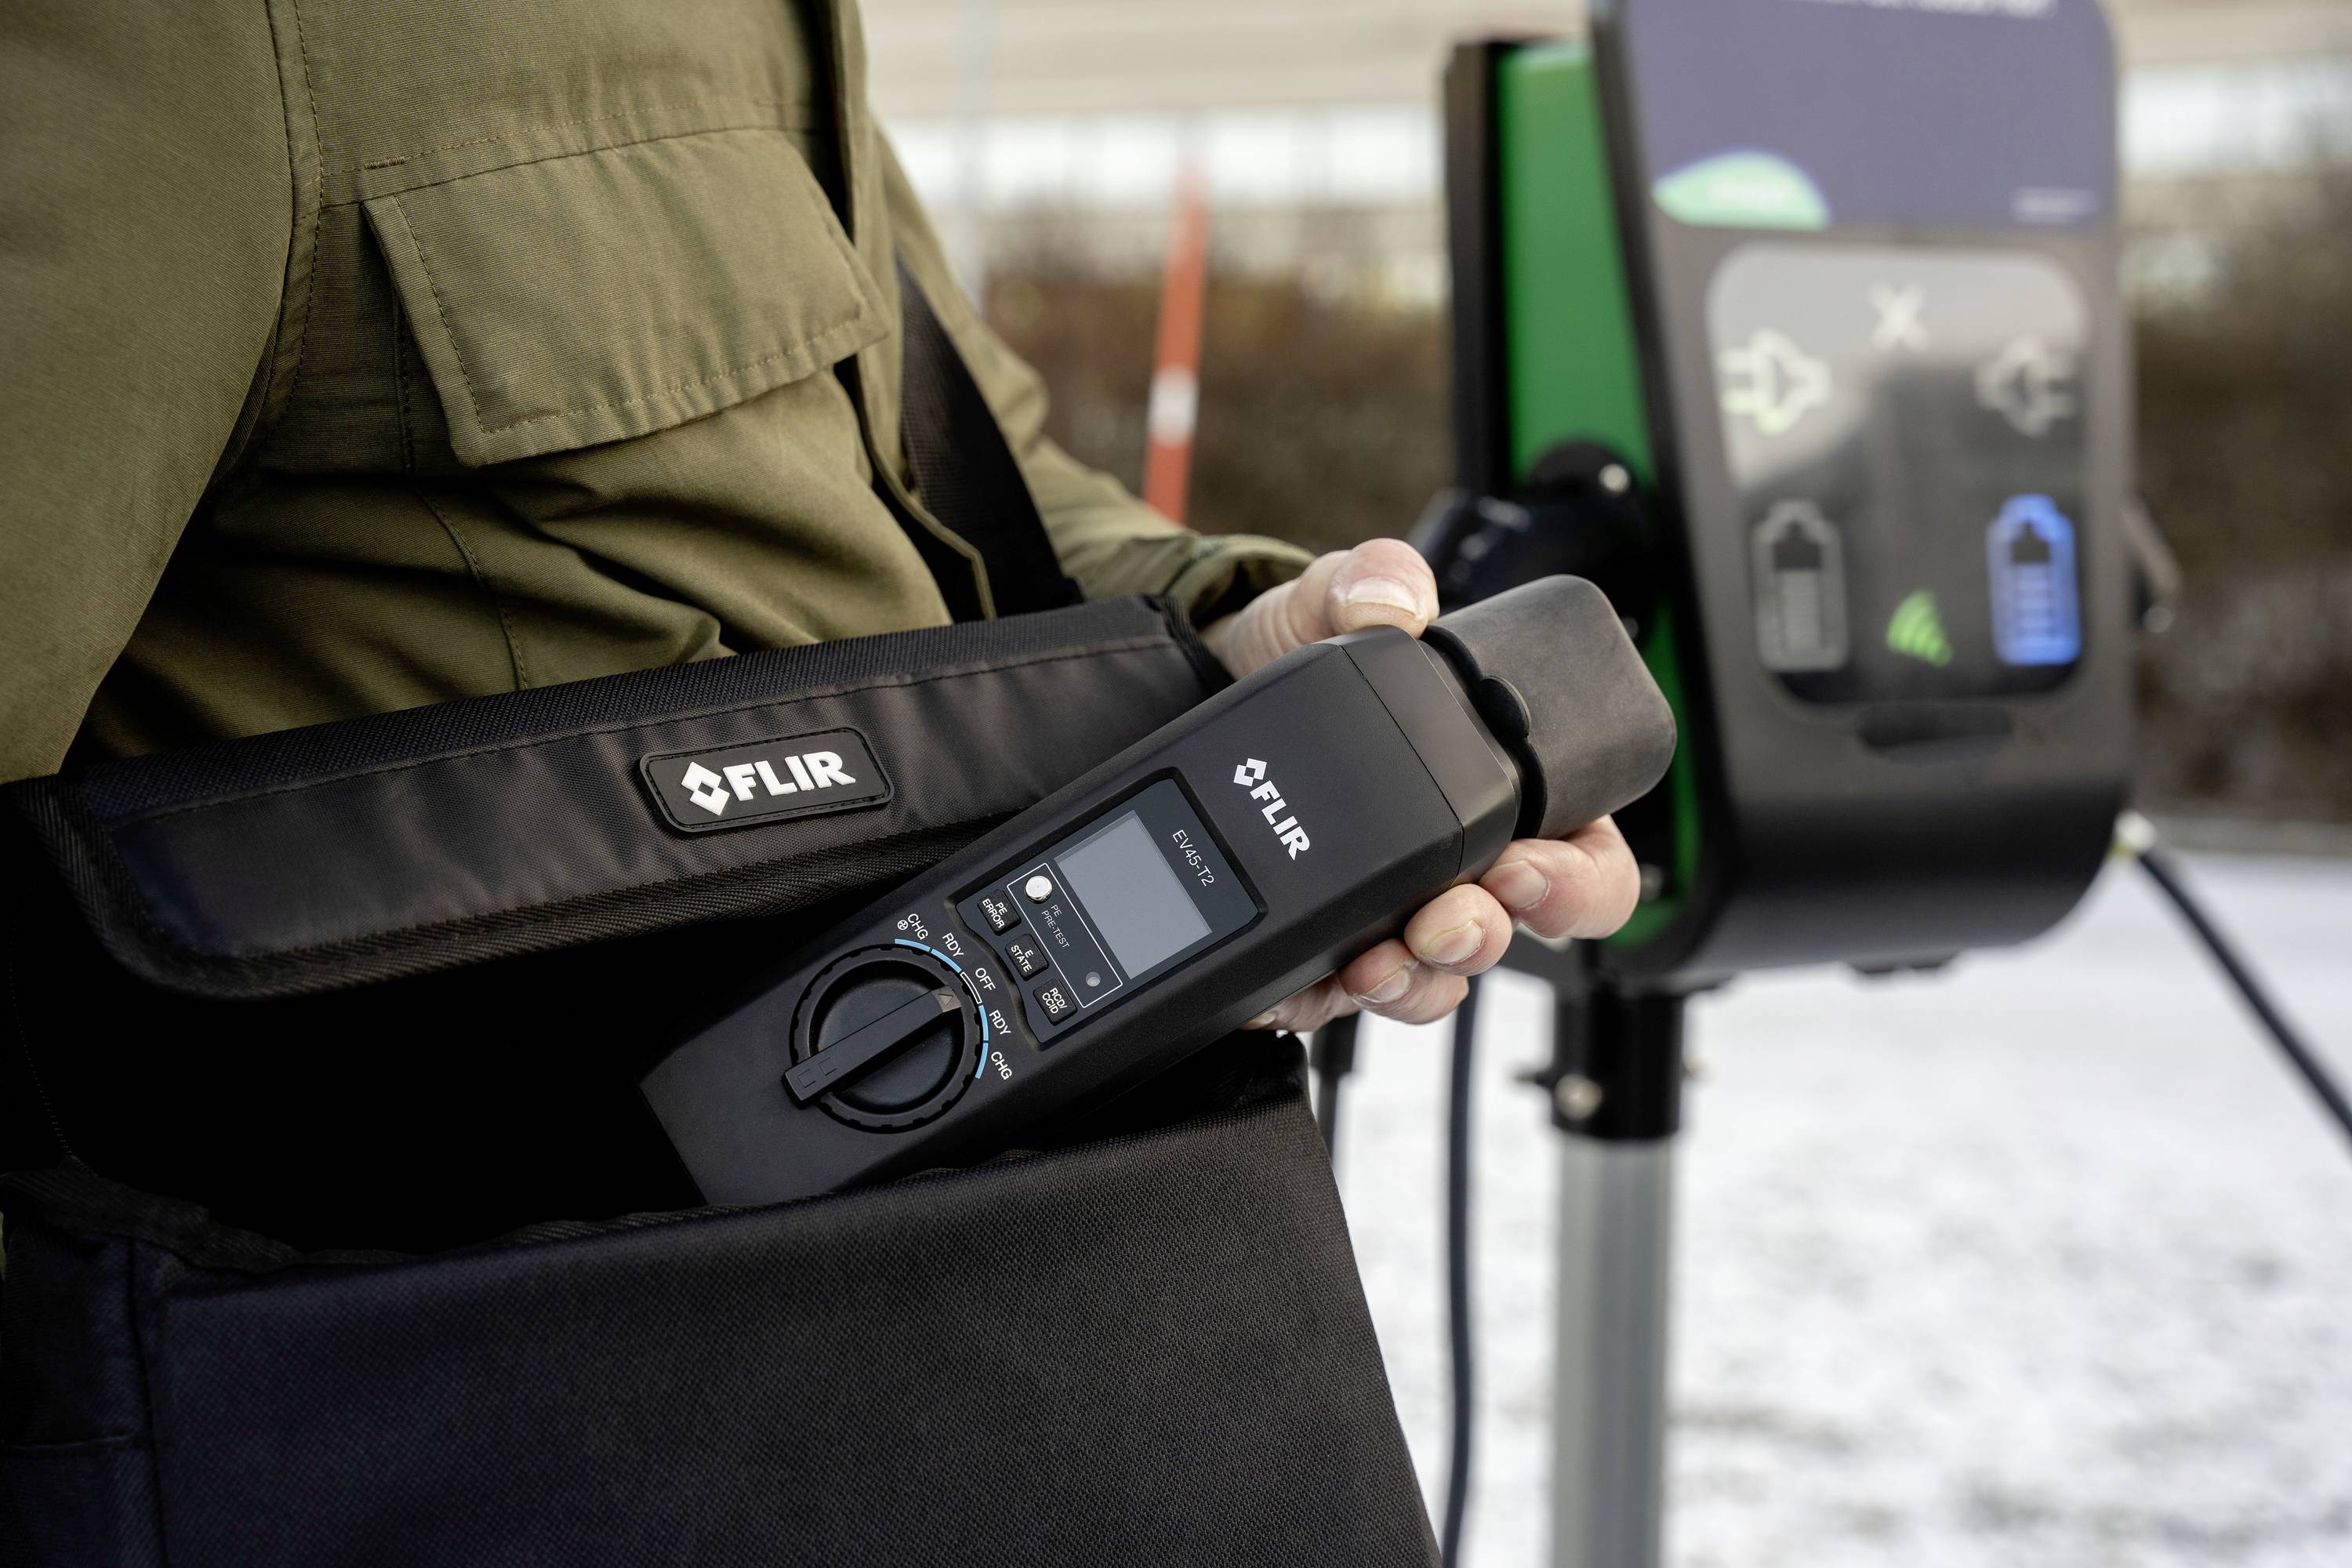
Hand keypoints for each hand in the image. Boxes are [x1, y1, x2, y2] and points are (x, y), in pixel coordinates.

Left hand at [1199, 540, 1643, 1033]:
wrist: (1191, 690)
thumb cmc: (1292, 651)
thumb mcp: (1327, 600)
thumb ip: (1370, 579)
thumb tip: (1395, 599)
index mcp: (1498, 790)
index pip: (1584, 859)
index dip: (1577, 881)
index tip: (1524, 866)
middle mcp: (1456, 866)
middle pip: (1517, 938)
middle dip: (1490, 938)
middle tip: (1449, 916)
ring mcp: (1390, 916)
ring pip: (1435, 983)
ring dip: (1417, 980)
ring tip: (1380, 955)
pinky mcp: (1318, 950)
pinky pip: (1344, 1000)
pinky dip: (1334, 995)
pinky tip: (1313, 975)